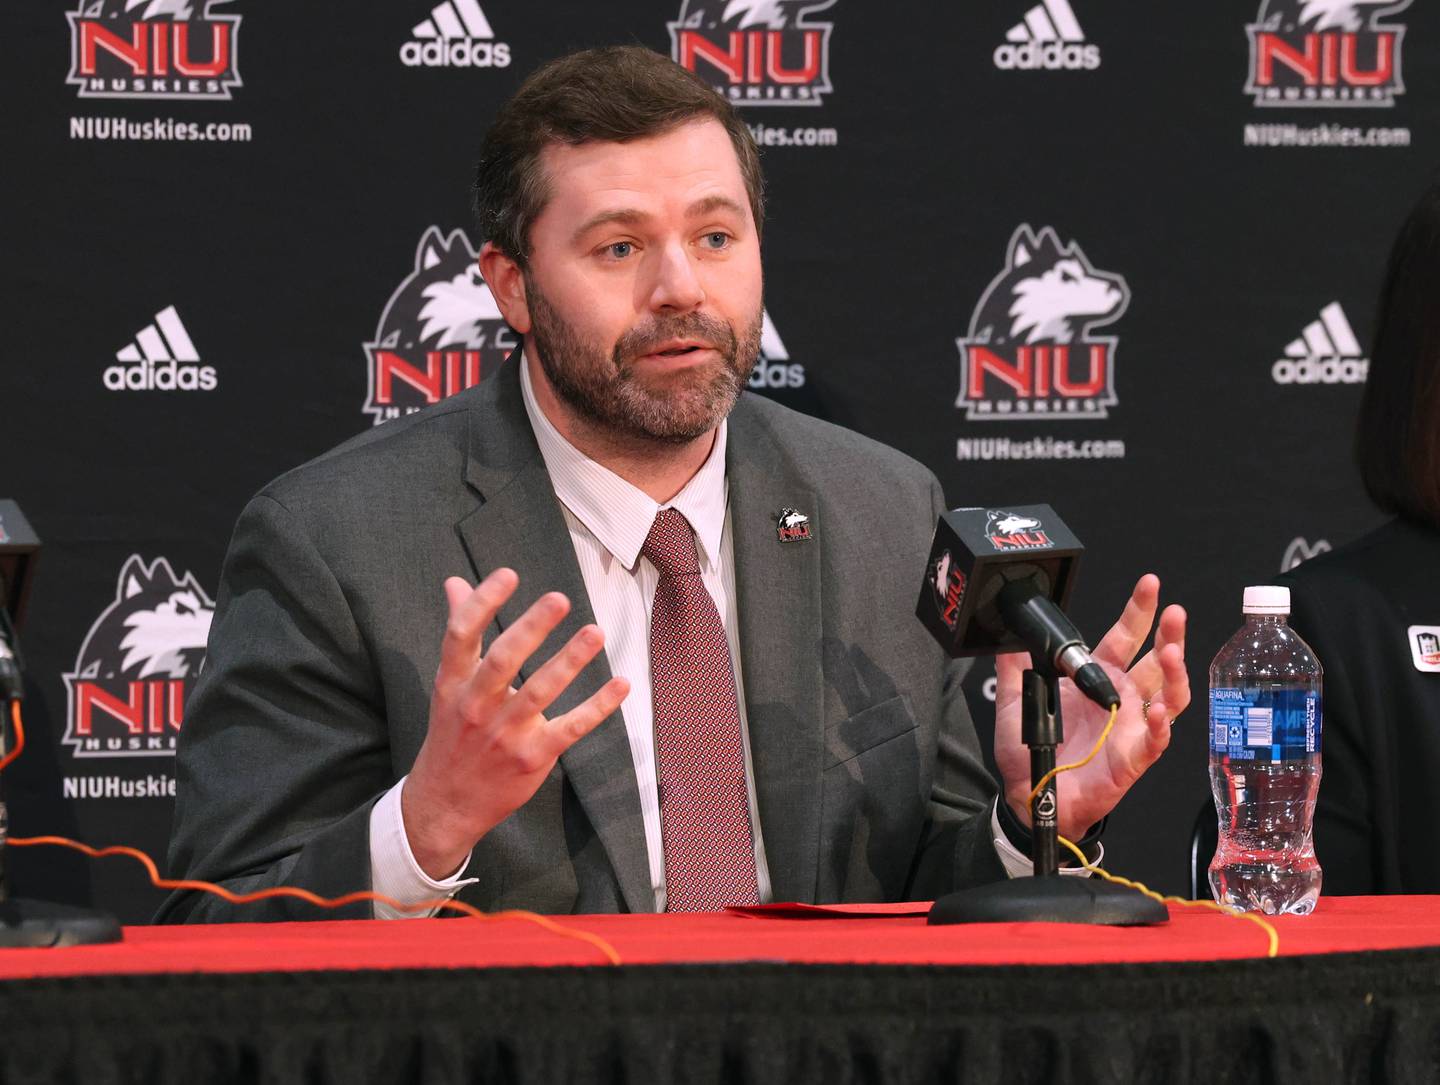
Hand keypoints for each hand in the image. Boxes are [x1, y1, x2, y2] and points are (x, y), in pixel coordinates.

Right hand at [402, 569, 629, 878]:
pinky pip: (571, 727)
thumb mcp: (448, 684)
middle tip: (559, 598)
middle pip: (503, 660)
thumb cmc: (453, 733)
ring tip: (595, 632)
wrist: (446, 802)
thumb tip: (456, 582)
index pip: (462, 635)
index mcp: (454, 682)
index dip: (483, 603)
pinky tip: (621, 684)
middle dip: (531, 628)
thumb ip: (460, 631)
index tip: (508, 575)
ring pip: (540, 692)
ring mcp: (506, 733)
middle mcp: (477, 705)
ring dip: (570, 661)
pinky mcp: (533, 756)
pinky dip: (598, 706)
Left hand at [993, 574, 1187, 839]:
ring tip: (1171, 653)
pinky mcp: (1133, 758)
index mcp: (1096, 678)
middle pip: (1155, 661)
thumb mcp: (1016, 700)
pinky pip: (1155, 740)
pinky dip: (1160, 725)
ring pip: (1168, 695)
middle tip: (1175, 613)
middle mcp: (1120, 698)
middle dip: (1169, 635)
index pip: (1124, 636)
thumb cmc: (1031, 750)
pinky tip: (1157, 710)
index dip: (1138, 611)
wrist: (1031, 793)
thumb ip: (1014, 666)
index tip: (1150, 584)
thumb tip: (1009, 633)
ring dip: (1174, 674)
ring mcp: (1131, 727)